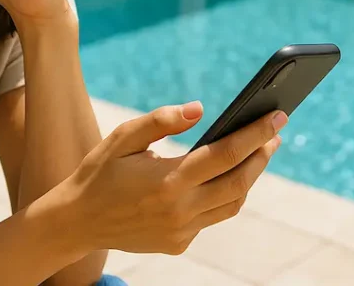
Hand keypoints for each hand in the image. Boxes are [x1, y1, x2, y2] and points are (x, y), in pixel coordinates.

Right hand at [59, 101, 286, 254]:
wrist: (75, 221)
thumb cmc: (100, 171)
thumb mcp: (124, 137)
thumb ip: (162, 120)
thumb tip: (200, 109)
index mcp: (168, 181)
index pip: (226, 154)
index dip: (256, 134)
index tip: (277, 116)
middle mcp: (179, 211)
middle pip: (239, 182)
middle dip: (262, 155)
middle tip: (275, 132)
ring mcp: (181, 231)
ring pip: (232, 204)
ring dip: (249, 177)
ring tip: (258, 151)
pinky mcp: (178, 243)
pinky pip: (211, 218)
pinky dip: (223, 195)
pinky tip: (225, 176)